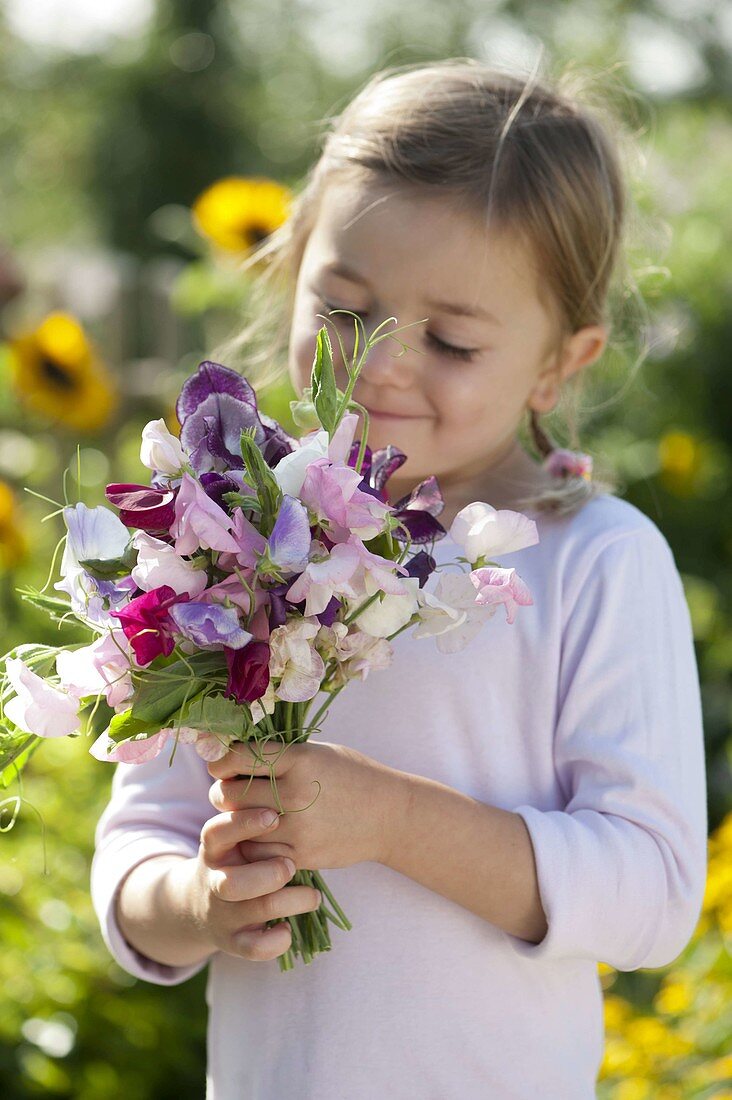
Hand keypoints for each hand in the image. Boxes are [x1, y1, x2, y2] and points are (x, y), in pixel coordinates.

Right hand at [188, 806, 321, 961]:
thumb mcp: (234, 833)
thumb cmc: (236, 856)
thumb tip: (286, 777)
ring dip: (290, 901)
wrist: (201, 904)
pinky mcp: (231, 941)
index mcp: (213, 848)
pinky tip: (288, 928)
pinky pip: (252, 948)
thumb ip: (254, 811)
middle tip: (292, 864)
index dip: (244, 824)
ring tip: (313, 895)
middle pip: (233, 882)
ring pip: (254, 911)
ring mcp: (221, 913)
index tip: (274, 815)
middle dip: (269, 874)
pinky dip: (275, 941)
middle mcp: (213, 881)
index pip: (218, 832)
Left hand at [207, 738, 401, 870]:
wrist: (390, 816)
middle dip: (222, 792)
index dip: (221, 761)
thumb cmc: (353, 776)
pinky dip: (253, 845)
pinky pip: (257, 853)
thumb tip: (233, 755)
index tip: (221, 765)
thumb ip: (280, 755)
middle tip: (229, 792)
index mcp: (299, 759)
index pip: (240, 757)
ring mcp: (297, 828)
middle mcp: (295, 793)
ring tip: (245, 815)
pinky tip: (262, 836)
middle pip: (231, 794)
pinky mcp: (300, 856)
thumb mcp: (319, 753)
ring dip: (235, 821)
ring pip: (239, 827)